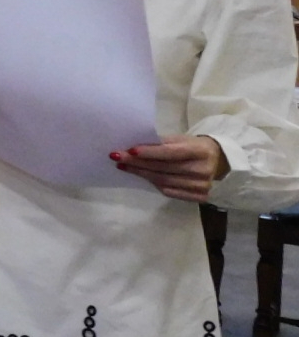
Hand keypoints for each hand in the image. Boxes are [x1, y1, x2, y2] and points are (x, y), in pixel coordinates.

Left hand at [112, 136, 226, 201]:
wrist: (218, 162)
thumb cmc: (194, 147)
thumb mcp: (182, 140)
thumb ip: (162, 143)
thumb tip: (133, 147)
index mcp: (201, 151)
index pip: (171, 152)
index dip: (150, 152)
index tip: (129, 150)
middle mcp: (203, 170)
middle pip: (164, 168)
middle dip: (138, 162)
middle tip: (117, 157)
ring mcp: (202, 186)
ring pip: (163, 181)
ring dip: (141, 173)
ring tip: (124, 166)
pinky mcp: (199, 197)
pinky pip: (169, 191)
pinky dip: (153, 183)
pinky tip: (141, 176)